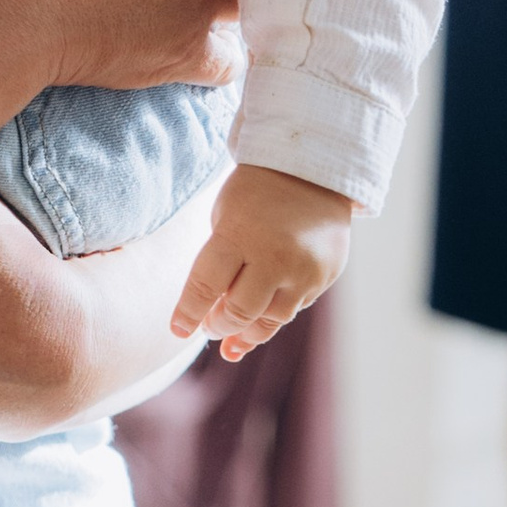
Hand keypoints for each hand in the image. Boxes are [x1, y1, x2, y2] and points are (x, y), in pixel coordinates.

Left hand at [170, 163, 355, 361]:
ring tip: (234, 337)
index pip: (205, 286)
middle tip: (210, 327)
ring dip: (248, 332)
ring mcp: (305, 269)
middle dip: (219, 325)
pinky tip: (262, 317)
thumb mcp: (226, 218)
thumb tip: (212, 314)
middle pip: (240, 312)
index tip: (178, 329)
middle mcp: (275, 255)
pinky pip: (296, 307)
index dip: (188, 313)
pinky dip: (275, 313)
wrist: (312, 169)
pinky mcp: (327, 275)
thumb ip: (220, 266)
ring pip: (271, 320)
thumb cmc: (255, 194)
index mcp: (239, 234)